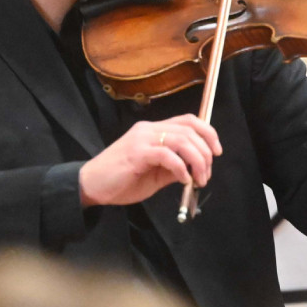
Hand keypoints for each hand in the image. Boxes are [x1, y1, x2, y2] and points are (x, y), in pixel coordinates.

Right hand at [78, 115, 221, 207]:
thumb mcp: (155, 174)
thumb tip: (196, 170)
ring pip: (182, 140)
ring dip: (197, 161)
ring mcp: (142, 139)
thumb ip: (174, 167)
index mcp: (153, 130)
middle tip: (206, 175)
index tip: (216, 152)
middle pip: (189, 129)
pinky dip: (181, 168)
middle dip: (205, 153)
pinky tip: (183, 180)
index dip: (208, 133)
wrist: (91, 185)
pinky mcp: (136, 152)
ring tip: (198, 179)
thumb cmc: (121, 180)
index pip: (188, 121)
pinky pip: (167, 155)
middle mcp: (148, 129)